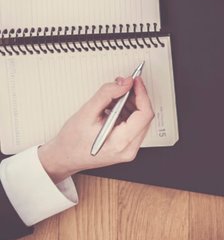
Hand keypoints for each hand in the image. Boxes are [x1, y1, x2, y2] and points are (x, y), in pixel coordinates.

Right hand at [36, 76, 151, 182]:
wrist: (63, 158)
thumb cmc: (70, 142)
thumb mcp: (86, 113)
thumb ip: (107, 95)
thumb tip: (125, 83)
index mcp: (121, 143)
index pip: (144, 114)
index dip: (142, 94)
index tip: (136, 81)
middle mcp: (129, 149)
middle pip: (144, 117)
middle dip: (135, 98)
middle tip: (123, 86)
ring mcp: (129, 150)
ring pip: (140, 120)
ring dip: (131, 105)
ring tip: (114, 97)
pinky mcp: (127, 147)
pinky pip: (134, 126)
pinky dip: (127, 113)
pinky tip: (114, 108)